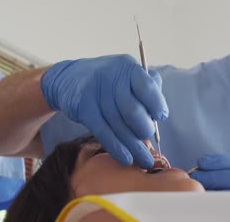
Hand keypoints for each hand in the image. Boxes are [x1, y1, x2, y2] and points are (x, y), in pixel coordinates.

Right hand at [41, 55, 168, 168]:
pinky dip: (117, 148)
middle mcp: (112, 78)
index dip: (157, 105)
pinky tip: (127, 159)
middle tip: (148, 137)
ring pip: (119, 126)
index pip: (147, 87)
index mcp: (128, 68)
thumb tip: (160, 116)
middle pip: (132, 110)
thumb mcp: (127, 75)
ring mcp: (96, 93)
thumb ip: (147, 89)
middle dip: (144, 129)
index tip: (161, 117)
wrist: (68, 78)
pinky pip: (103, 132)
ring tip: (145, 161)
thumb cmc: (108, 80)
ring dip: (134, 147)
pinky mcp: (84, 109)